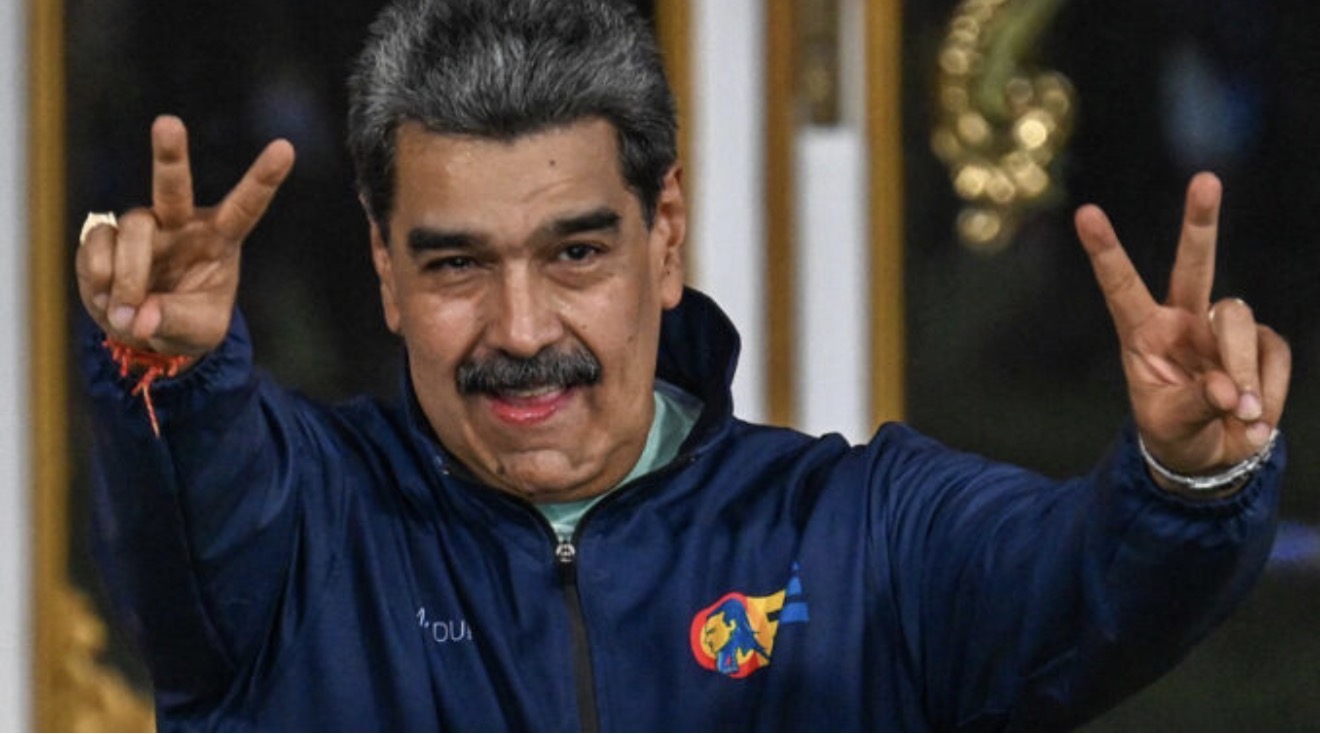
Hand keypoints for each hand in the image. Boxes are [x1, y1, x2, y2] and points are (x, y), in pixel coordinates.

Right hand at [76, 115, 295, 356]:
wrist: (147, 332)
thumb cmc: (188, 323)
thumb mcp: (199, 332)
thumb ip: (174, 320)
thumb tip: (136, 317)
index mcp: (220, 238)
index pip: (246, 206)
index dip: (264, 178)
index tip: (285, 149)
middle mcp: (181, 223)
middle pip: (173, 184)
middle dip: (170, 154)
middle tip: (168, 123)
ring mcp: (143, 226)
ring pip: (134, 230)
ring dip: (131, 275)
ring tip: (127, 311)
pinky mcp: (104, 235)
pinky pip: (99, 246)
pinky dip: (101, 279)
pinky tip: (108, 300)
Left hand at [1076, 172, 1290, 476]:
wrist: (1211, 456)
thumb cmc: (1174, 433)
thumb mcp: (1169, 424)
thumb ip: (1195, 405)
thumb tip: (1228, 391)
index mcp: (1143, 333)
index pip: (1120, 286)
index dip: (1105, 251)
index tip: (1085, 213)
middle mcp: (1183, 320)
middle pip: (1195, 264)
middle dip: (1200, 222)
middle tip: (1206, 179)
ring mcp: (1223, 328)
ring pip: (1238, 320)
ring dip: (1240, 370)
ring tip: (1238, 413)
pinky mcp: (1262, 343)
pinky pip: (1272, 352)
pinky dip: (1267, 390)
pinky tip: (1253, 415)